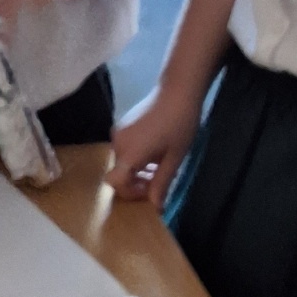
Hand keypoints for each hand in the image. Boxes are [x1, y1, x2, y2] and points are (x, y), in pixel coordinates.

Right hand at [106, 82, 203, 208]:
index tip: (150, 190)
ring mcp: (118, 132)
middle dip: (137, 181)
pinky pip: (124, 148)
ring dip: (137, 169)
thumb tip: (155, 206)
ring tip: (160, 165)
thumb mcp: (175, 158)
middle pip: (120, 173)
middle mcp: (118, 143)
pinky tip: (155, 149)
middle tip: (160, 180)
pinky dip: (136, 156)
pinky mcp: (122, 125)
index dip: (130, 192)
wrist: (178, 90)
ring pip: (122, 161)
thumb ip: (162, 183)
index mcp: (130, 153)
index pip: (116, 183)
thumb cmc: (180, 125)